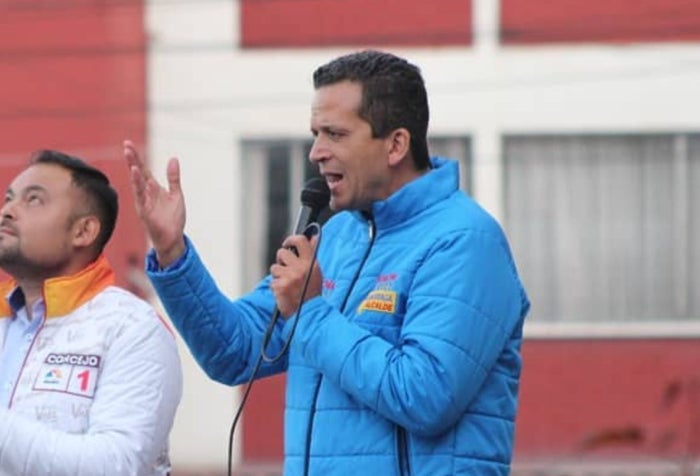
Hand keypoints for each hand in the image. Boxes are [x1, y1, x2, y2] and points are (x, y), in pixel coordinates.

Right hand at [123, 140, 185, 267]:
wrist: (173, 239)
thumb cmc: (173, 218)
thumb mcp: (176, 195)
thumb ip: (173, 178)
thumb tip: (173, 159)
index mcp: (153, 189)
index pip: (143, 170)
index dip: (137, 158)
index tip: (128, 144)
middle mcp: (146, 194)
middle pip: (138, 173)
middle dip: (133, 159)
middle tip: (126, 144)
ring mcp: (144, 203)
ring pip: (137, 183)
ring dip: (134, 169)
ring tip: (130, 154)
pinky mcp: (145, 212)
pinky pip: (140, 197)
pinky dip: (138, 185)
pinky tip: (136, 174)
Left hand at [269, 235, 321, 317]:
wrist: (308, 313)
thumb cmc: (312, 293)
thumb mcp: (316, 272)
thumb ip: (311, 254)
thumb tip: (313, 237)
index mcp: (311, 263)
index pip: (300, 241)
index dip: (291, 239)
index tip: (287, 244)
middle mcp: (301, 268)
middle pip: (282, 253)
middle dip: (281, 261)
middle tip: (286, 270)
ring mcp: (290, 277)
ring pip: (274, 268)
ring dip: (278, 275)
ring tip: (287, 284)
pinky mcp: (280, 286)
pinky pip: (272, 281)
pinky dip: (276, 287)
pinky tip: (284, 292)